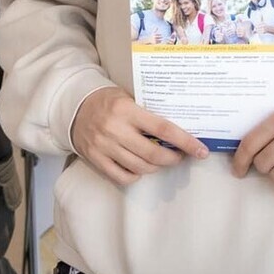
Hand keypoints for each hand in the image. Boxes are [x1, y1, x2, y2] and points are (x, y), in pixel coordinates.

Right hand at [69, 86, 207, 185]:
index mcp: (126, 110)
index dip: (185, 142)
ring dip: (156, 167)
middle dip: (173, 159)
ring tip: (160, 161)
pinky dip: (136, 176)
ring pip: (140, 167)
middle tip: (179, 156)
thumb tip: (180, 129)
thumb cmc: (107, 101)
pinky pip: (122, 176)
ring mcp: (104, 146)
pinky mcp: (95, 158)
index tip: (201, 150)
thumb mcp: (128, 97)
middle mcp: (115, 129)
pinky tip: (140, 168)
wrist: (73, 107)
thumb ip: (148, 112)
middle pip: (154, 154)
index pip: (163, 129)